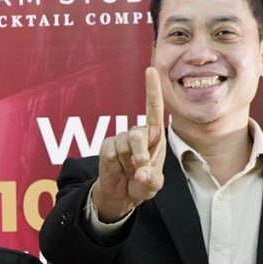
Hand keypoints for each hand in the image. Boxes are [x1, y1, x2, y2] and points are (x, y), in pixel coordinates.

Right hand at [91, 66, 166, 219]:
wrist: (122, 194)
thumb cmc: (143, 184)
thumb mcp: (153, 186)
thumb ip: (151, 181)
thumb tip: (141, 174)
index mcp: (155, 135)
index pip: (154, 109)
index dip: (152, 89)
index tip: (150, 70)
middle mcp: (138, 133)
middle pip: (136, 134)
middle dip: (139, 153)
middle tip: (141, 169)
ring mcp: (120, 139)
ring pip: (122, 145)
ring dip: (127, 163)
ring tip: (129, 172)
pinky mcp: (107, 146)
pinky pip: (109, 153)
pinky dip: (115, 165)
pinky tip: (118, 170)